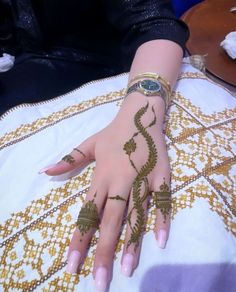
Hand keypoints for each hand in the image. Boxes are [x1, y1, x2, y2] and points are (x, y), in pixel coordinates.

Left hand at [42, 94, 170, 290]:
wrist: (141, 115)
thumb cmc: (113, 133)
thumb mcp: (89, 144)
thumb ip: (69, 160)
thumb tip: (45, 171)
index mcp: (102, 175)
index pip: (88, 212)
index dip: (79, 239)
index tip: (72, 264)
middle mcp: (121, 181)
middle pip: (111, 220)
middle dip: (104, 250)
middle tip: (100, 280)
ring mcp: (144, 179)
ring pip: (136, 215)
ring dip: (132, 242)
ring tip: (126, 269)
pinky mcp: (162, 176)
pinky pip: (162, 200)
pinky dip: (161, 220)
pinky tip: (160, 241)